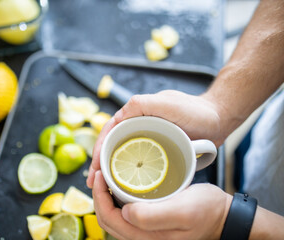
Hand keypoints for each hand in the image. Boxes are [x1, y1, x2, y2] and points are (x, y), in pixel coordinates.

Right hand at [87, 90, 222, 187]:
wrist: (219, 119)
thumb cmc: (195, 110)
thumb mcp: (166, 104)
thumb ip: (142, 104)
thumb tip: (119, 115)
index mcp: (135, 113)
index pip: (109, 131)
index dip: (98, 150)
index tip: (95, 169)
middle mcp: (138, 124)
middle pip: (113, 145)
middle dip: (101, 164)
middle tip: (94, 184)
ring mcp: (148, 137)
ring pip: (124, 154)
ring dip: (112, 170)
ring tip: (105, 188)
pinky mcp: (158, 147)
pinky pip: (139, 160)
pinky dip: (130, 172)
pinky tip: (125, 185)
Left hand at [92, 170, 231, 239]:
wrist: (224, 216)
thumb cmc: (207, 211)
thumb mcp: (183, 211)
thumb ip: (153, 216)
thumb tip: (125, 213)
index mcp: (146, 237)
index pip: (109, 219)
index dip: (98, 197)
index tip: (98, 173)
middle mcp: (142, 238)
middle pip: (108, 219)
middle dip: (98, 195)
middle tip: (99, 171)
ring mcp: (146, 231)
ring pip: (115, 216)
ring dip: (106, 197)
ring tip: (106, 175)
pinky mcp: (151, 223)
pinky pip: (126, 213)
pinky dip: (117, 198)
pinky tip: (120, 184)